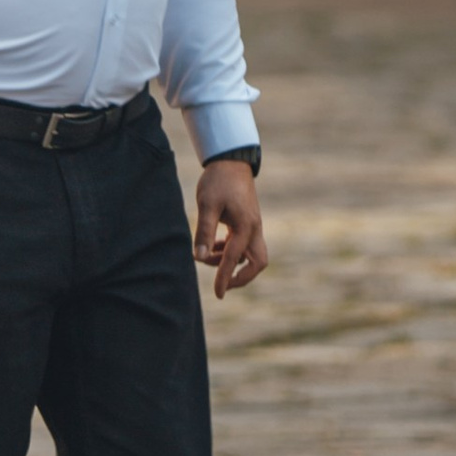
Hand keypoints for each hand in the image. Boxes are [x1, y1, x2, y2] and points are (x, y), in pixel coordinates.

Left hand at [194, 158, 266, 299]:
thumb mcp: (207, 205)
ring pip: (250, 255)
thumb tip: (197, 257)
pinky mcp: (247, 222)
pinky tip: (213, 245)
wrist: (231, 161)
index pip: (234, 259)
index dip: (224, 278)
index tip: (217, 294)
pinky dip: (229, 251)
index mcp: (246, 226)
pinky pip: (243, 245)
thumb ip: (204, 232)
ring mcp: (252, 226)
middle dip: (241, 277)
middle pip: (257, 263)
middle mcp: (254, 229)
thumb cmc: (218, 181)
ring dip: (230, 262)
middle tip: (222, 283)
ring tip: (206, 255)